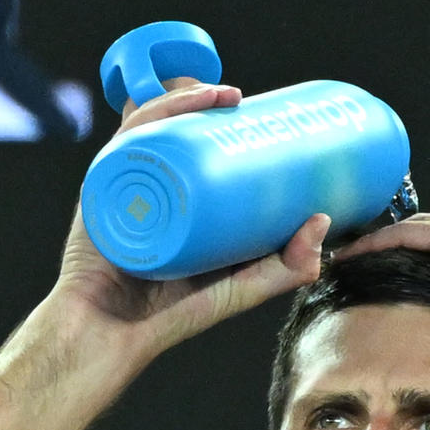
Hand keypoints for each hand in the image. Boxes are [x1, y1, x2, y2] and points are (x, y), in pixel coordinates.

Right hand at [41, 77, 325, 365]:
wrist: (112, 335)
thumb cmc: (170, 316)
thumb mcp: (241, 286)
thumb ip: (286, 266)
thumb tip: (325, 221)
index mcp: (174, 198)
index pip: (193, 144)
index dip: (219, 116)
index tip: (256, 108)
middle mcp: (147, 184)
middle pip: (170, 124)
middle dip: (202, 97)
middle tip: (241, 100)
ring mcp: (123, 182)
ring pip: (150, 123)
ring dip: (182, 95)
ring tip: (220, 95)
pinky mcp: (104, 187)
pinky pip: (127, 140)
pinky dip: (152, 113)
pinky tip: (177, 101)